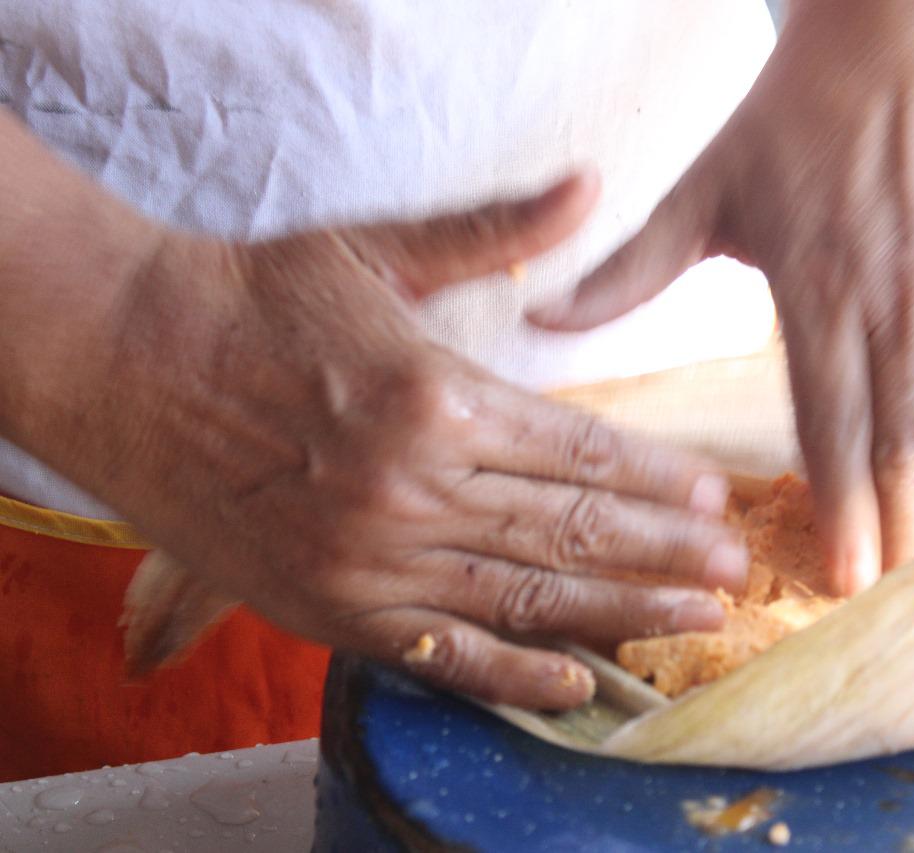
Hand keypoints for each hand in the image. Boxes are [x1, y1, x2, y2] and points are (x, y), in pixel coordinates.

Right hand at [59, 174, 747, 709]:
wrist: (122, 357)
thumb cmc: (251, 298)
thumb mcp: (376, 251)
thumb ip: (494, 234)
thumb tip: (586, 185)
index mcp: (435, 396)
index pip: (580, 452)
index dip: (655, 480)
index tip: (712, 498)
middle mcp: (413, 488)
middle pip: (572, 530)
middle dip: (665, 553)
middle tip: (735, 572)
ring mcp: (372, 560)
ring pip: (528, 595)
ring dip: (624, 612)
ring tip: (697, 622)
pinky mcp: (329, 609)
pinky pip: (442, 655)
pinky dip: (514, 674)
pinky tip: (577, 683)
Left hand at [529, 0, 913, 594]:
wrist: (892, 43)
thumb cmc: (792, 122)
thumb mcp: (702, 191)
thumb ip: (628, 270)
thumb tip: (538, 315)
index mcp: (817, 296)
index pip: (831, 425)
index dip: (841, 507)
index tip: (845, 581)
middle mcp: (896, 306)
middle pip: (904, 440)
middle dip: (906, 531)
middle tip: (906, 610)